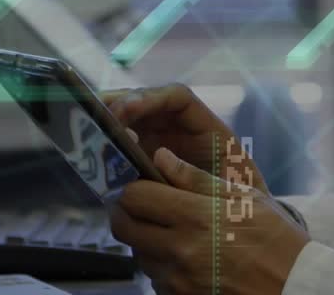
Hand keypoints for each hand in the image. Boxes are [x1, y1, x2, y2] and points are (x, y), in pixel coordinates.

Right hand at [102, 84, 269, 194]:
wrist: (240, 234)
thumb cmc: (242, 209)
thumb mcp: (229, 191)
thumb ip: (198, 175)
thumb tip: (159, 158)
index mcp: (206, 129)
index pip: (177, 98)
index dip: (150, 98)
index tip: (127, 110)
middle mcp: (181, 133)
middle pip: (146, 103)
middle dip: (120, 104)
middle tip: (99, 116)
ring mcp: (161, 147)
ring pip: (130, 124)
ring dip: (109, 123)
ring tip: (91, 132)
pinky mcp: (143, 167)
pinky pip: (122, 151)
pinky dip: (107, 151)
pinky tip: (94, 156)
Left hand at [110, 147, 310, 294]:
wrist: (292, 287)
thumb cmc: (275, 238)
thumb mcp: (243, 198)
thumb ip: (196, 179)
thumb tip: (161, 158)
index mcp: (194, 217)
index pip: (134, 197)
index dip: (134, 186)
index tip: (144, 183)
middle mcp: (178, 251)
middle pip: (123, 226)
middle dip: (129, 212)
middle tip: (147, 205)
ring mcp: (176, 280)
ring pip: (137, 253)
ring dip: (146, 240)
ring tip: (175, 232)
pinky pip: (154, 278)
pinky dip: (162, 266)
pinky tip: (186, 257)